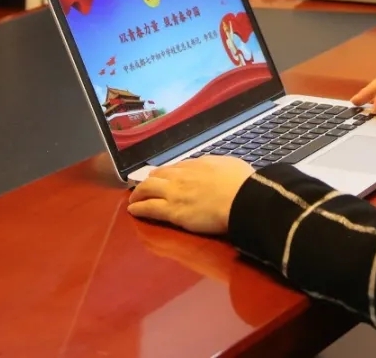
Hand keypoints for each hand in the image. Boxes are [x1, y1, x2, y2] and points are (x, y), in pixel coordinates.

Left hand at [127, 156, 253, 234]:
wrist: (241, 199)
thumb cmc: (242, 183)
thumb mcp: (231, 165)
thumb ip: (218, 166)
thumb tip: (215, 169)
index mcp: (198, 163)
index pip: (177, 167)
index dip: (168, 172)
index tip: (165, 176)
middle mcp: (183, 175)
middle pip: (158, 175)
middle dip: (149, 179)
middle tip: (144, 185)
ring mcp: (175, 192)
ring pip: (148, 188)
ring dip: (138, 192)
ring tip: (134, 198)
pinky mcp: (172, 211)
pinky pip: (149, 207)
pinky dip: (138, 207)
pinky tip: (133, 209)